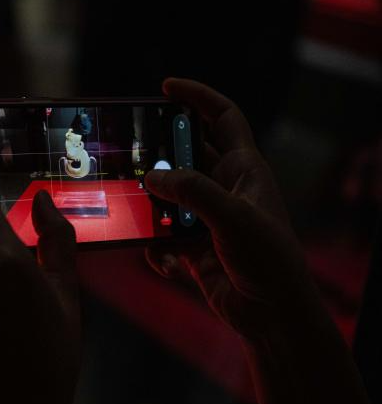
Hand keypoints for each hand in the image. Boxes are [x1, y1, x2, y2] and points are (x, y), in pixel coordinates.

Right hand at [145, 79, 317, 340]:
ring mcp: (206, 218)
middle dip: (158, 156)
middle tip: (130, 155)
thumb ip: (192, 192)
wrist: (272, 316)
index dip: (197, 97)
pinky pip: (161, 237)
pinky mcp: (192, 247)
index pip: (222, 118)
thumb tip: (152, 177)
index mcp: (243, 169)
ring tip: (137, 212)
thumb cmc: (268, 261)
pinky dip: (156, 248)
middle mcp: (224, 188)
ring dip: (151, 207)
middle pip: (184, 156)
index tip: (166, 87)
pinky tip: (166, 262)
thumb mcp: (233, 217)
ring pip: (166, 198)